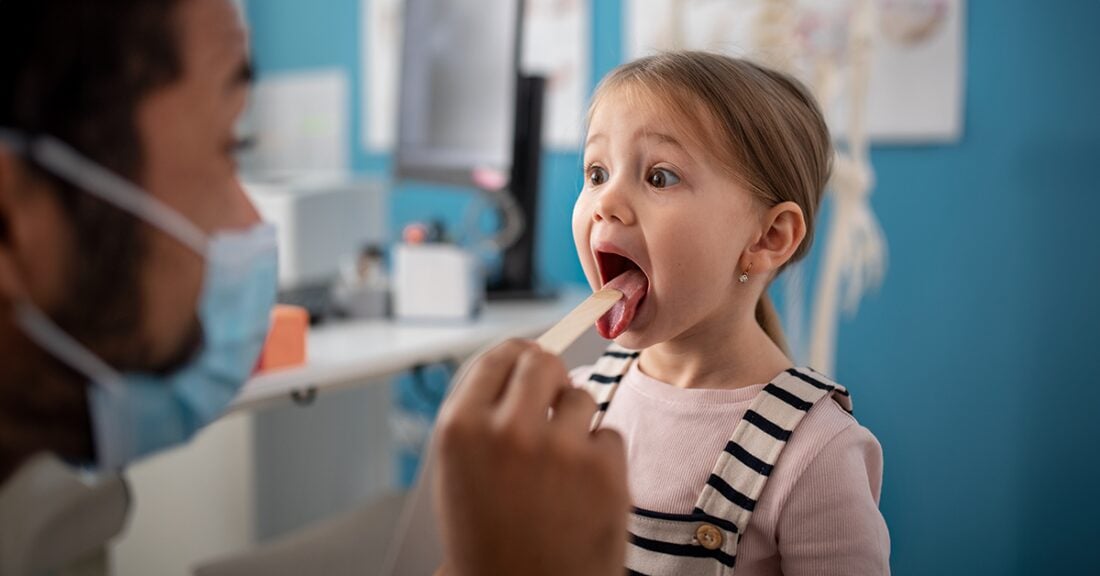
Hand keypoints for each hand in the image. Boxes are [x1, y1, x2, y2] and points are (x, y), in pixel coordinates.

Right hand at [433, 339, 628, 575]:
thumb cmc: (488, 542)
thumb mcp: (459, 473)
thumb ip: (482, 416)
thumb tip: (518, 360)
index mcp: (460, 429)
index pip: (498, 357)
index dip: (518, 356)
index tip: (529, 360)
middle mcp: (507, 431)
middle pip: (542, 363)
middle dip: (550, 376)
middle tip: (552, 399)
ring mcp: (559, 449)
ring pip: (580, 397)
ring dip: (575, 422)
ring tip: (561, 467)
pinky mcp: (603, 470)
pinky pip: (609, 434)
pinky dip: (602, 457)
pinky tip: (582, 491)